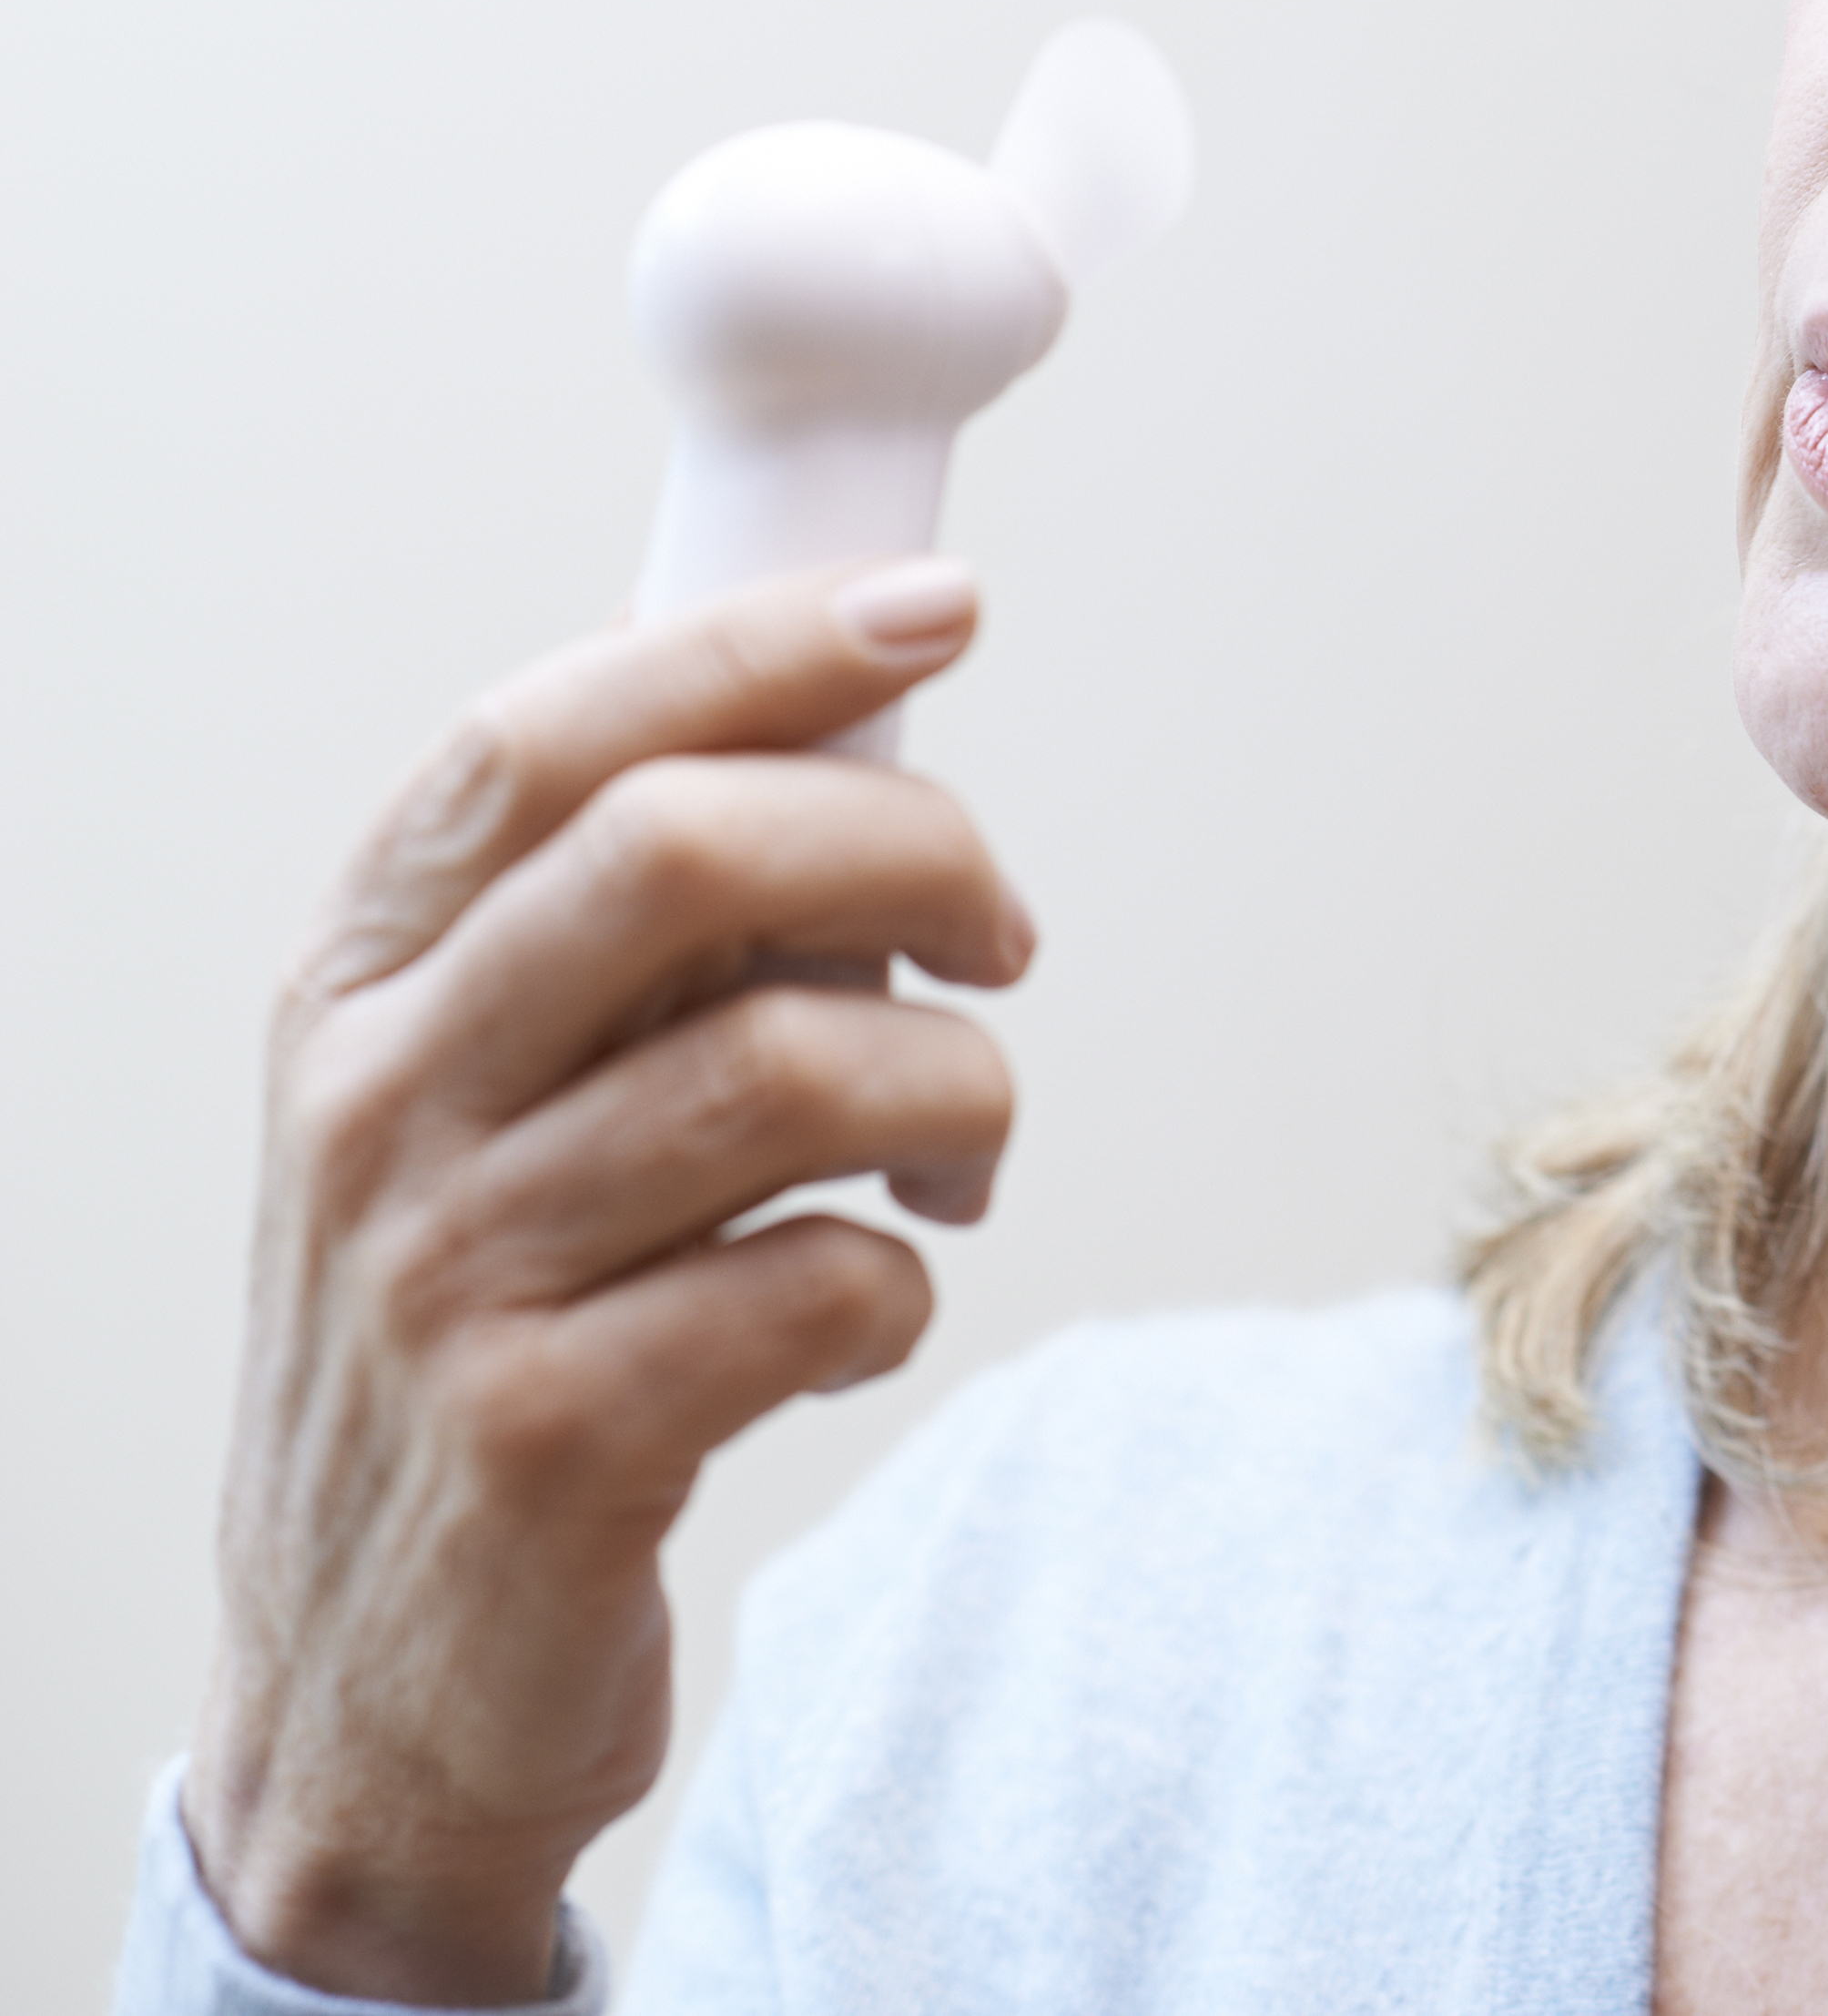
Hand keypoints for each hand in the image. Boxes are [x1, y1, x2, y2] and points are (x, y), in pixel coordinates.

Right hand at [183, 563, 1036, 2004]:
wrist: (367, 1688)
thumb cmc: (485, 1341)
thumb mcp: (480, 1109)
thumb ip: (617, 939)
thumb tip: (860, 743)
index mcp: (357, 987)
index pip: (547, 737)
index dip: (757, 647)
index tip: (939, 610)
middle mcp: (373, 1108)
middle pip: (680, 855)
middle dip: (911, 853)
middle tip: (1000, 937)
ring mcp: (445, 1279)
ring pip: (788, 1067)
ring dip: (952, 1089)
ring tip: (958, 1149)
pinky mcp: (548, 1443)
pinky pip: (817, 1285)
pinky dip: (900, 1281)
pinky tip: (866, 1306)